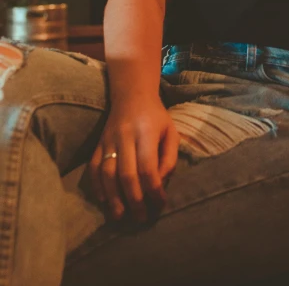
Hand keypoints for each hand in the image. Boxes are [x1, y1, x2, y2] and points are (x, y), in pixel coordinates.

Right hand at [88, 95, 178, 222]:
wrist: (132, 95)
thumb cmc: (156, 117)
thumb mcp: (171, 132)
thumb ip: (169, 157)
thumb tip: (161, 182)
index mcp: (146, 133)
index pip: (148, 167)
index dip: (154, 189)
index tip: (160, 203)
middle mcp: (124, 137)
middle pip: (126, 174)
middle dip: (134, 200)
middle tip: (141, 218)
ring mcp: (108, 140)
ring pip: (106, 174)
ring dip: (113, 198)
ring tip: (120, 216)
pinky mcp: (97, 144)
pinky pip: (93, 167)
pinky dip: (96, 186)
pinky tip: (103, 200)